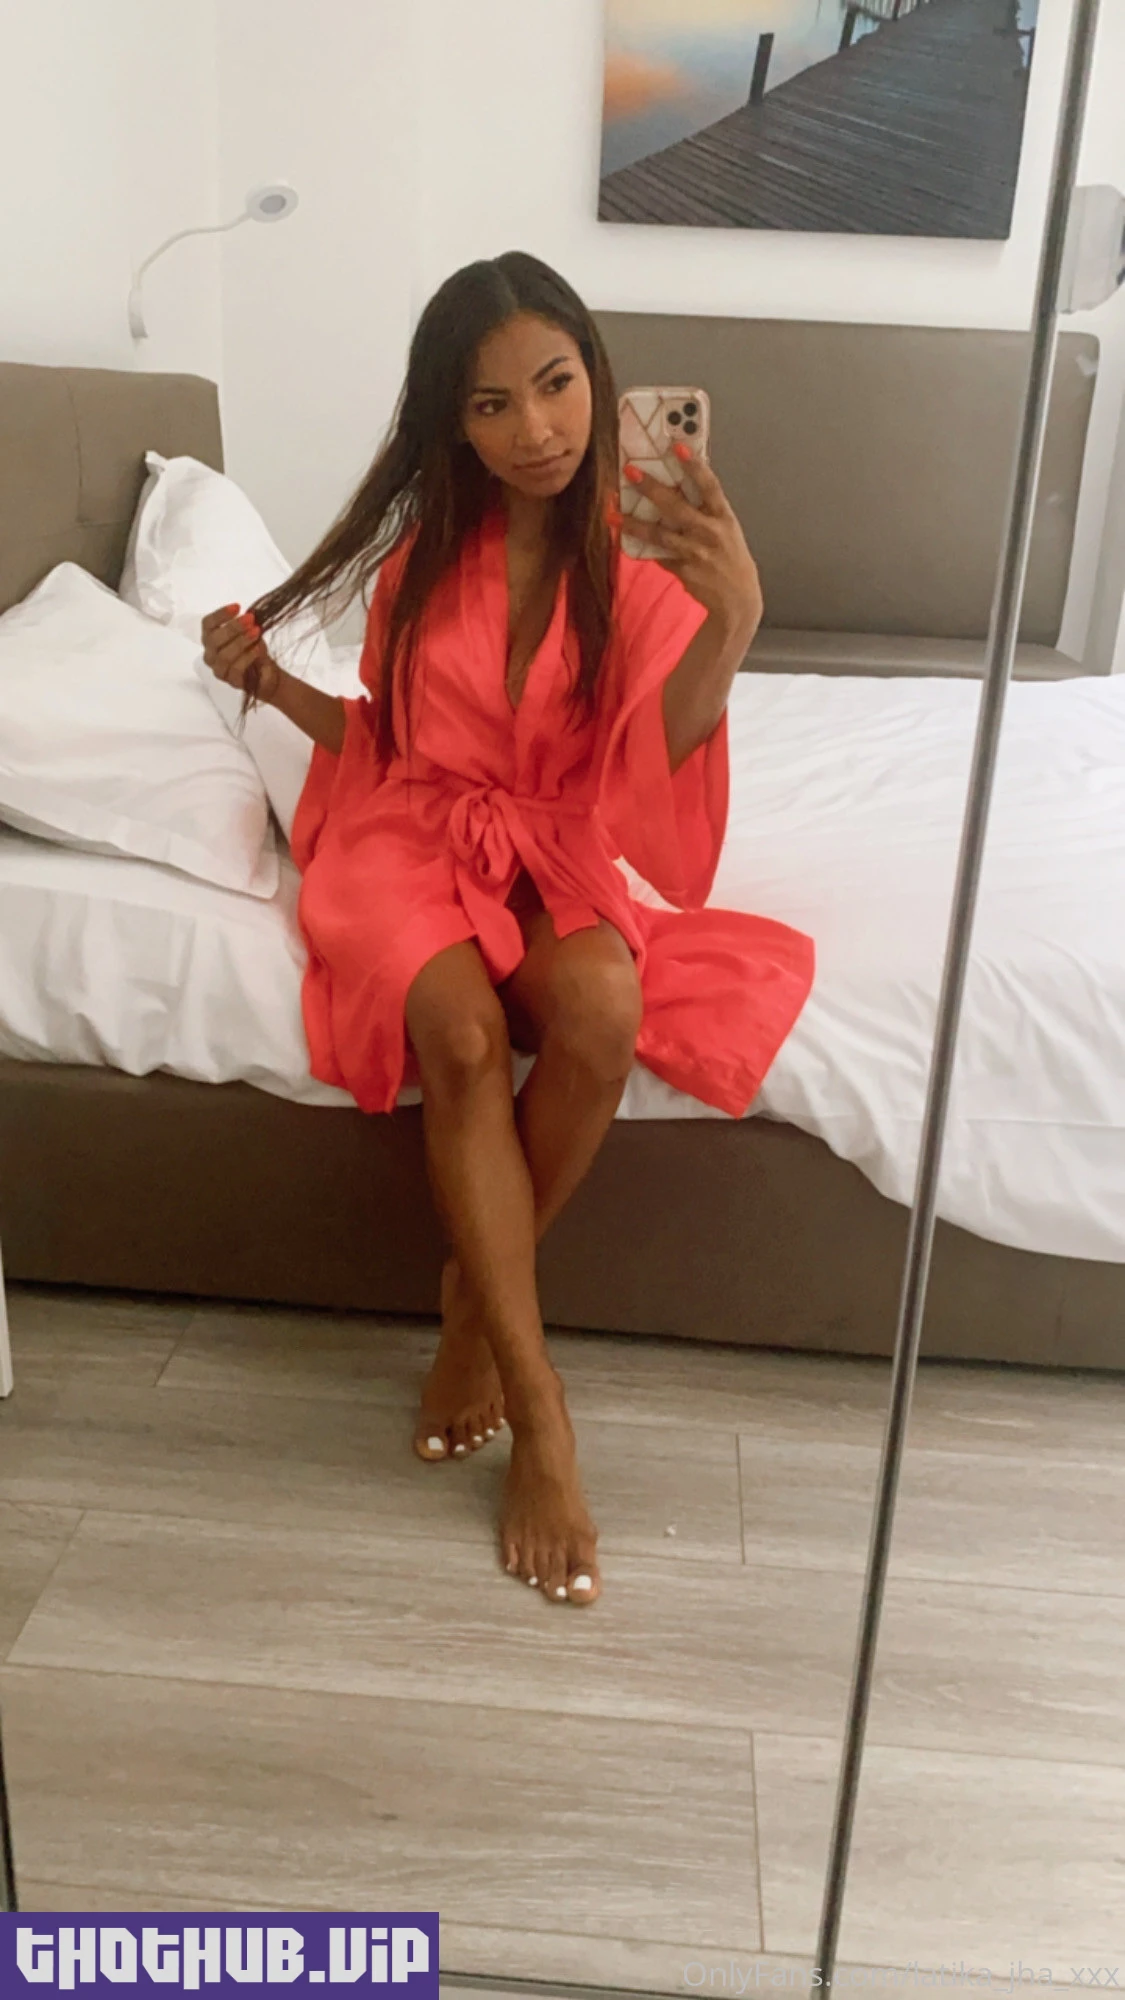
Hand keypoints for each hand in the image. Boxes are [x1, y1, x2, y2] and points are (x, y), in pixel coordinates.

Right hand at [200, 603, 281, 704]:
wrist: (267, 673)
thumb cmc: (254, 649)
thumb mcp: (251, 632)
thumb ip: (246, 623)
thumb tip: (249, 614)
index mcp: (211, 639)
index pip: (207, 624)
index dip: (220, 614)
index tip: (237, 607)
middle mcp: (210, 655)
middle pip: (214, 639)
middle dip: (233, 627)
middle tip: (250, 619)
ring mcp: (219, 670)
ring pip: (224, 655)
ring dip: (241, 641)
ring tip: (256, 632)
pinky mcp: (231, 682)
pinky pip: (235, 669)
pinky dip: (247, 657)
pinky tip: (257, 648)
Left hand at [624, 445, 762, 640]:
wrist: (738, 599)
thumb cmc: (729, 556)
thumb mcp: (726, 529)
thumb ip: (705, 510)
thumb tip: (677, 486)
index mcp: (724, 518)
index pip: (710, 487)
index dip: (695, 466)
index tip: (677, 447)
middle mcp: (710, 533)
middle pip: (677, 507)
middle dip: (652, 488)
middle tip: (631, 471)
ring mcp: (696, 554)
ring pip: (660, 535)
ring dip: (634, 524)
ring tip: (612, 513)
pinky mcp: (684, 571)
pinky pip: (658, 555)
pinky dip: (642, 546)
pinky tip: (623, 537)